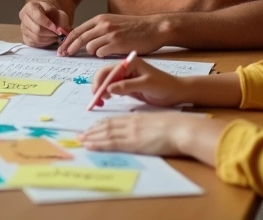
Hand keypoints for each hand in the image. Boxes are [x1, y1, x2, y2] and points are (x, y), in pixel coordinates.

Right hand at [19, 1, 69, 47]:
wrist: (47, 17)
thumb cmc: (53, 14)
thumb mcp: (59, 12)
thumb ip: (61, 21)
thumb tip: (61, 31)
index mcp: (30, 7)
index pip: (38, 17)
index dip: (48, 24)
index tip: (57, 29)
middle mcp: (23, 17)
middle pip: (36, 29)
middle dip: (50, 33)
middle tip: (58, 34)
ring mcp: (23, 29)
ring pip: (36, 38)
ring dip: (49, 39)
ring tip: (55, 36)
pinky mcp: (25, 38)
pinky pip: (35, 44)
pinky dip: (45, 43)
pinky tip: (50, 39)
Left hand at [60, 14, 166, 56]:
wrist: (153, 28)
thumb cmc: (135, 28)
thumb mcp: (114, 23)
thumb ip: (100, 29)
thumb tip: (85, 40)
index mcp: (101, 19)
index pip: (77, 30)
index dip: (67, 40)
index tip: (61, 48)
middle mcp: (103, 25)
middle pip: (79, 38)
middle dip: (70, 48)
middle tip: (64, 55)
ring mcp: (109, 34)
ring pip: (90, 47)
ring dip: (93, 52)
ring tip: (104, 51)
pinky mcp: (117, 43)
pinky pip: (101, 53)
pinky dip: (103, 55)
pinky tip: (112, 52)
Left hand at [79, 113, 201, 155]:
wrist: (182, 129)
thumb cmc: (176, 127)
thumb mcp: (157, 122)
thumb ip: (147, 125)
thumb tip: (141, 130)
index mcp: (137, 118)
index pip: (115, 120)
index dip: (101, 124)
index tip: (92, 128)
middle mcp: (131, 123)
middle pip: (107, 125)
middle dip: (92, 130)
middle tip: (80, 135)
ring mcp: (130, 132)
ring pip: (106, 133)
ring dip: (91, 137)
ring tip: (80, 140)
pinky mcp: (133, 142)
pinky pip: (111, 143)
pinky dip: (98, 144)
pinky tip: (90, 145)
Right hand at [90, 57, 190, 107]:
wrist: (176, 93)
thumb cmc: (164, 86)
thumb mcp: (146, 85)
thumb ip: (127, 86)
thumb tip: (108, 88)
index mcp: (130, 63)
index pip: (109, 70)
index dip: (100, 81)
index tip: (97, 93)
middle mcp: (126, 68)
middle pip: (105, 75)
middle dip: (98, 86)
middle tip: (97, 100)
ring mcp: (126, 77)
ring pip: (107, 82)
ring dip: (102, 91)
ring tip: (101, 101)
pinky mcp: (127, 86)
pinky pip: (113, 88)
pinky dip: (107, 94)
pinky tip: (107, 99)